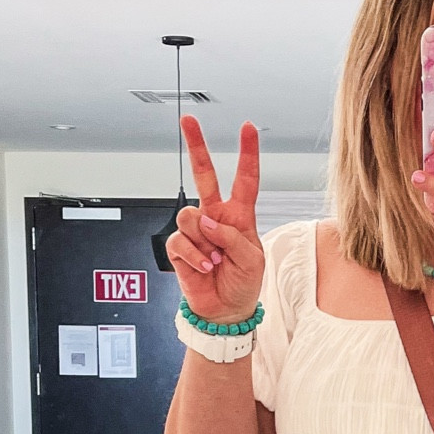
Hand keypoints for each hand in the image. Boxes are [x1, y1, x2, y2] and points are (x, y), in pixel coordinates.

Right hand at [166, 117, 264, 323]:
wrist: (225, 311)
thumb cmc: (244, 284)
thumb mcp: (253, 260)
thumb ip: (233, 236)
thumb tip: (208, 221)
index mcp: (239, 216)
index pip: (245, 179)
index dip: (247, 153)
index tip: (247, 128)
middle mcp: (216, 217)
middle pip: (204, 175)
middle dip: (197, 146)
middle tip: (188, 121)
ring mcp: (197, 231)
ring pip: (189, 215)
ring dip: (204, 242)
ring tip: (216, 261)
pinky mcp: (180, 247)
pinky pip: (180, 240)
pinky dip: (194, 256)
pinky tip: (205, 267)